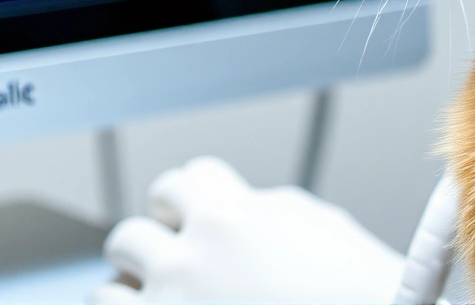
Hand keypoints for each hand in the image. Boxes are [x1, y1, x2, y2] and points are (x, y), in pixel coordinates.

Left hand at [89, 156, 405, 303]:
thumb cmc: (366, 293)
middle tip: (176, 274)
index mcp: (231, 216)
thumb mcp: (324, 228)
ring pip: (108, 287)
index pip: (181, 182)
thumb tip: (247, 209)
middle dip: (153, 252)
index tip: (196, 226)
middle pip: (133, 233)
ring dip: (131, 295)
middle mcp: (191, 258)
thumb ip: (270, 212)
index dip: (190, 205)